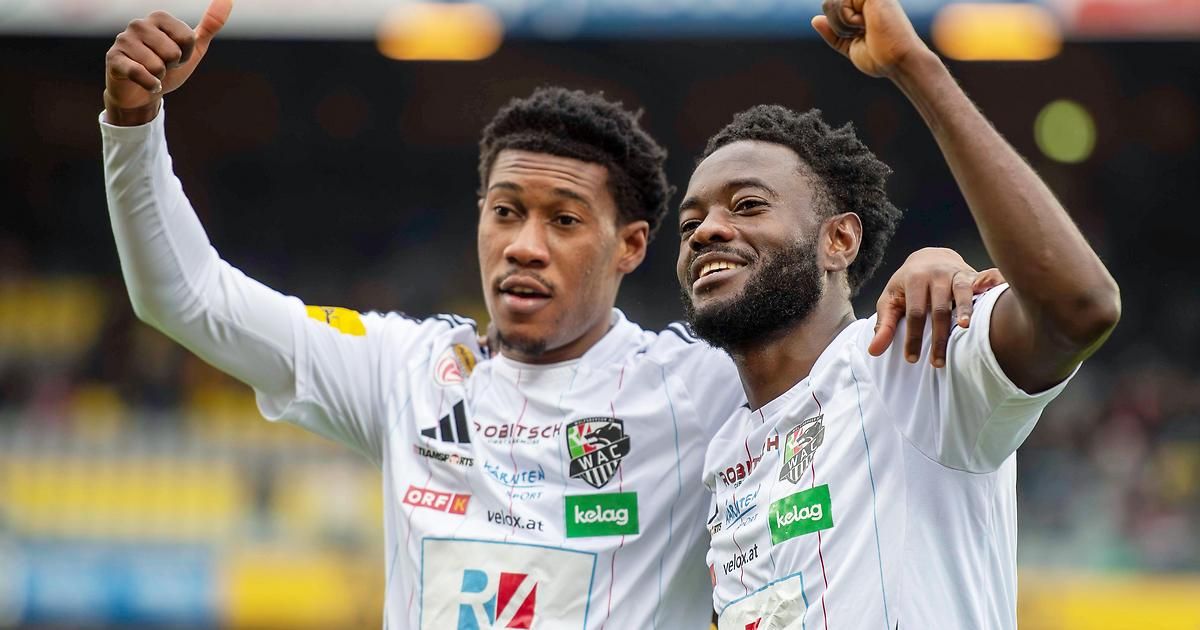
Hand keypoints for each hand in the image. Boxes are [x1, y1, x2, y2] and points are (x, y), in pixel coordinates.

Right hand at [103, 0, 232, 125]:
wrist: (144, 92)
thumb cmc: (169, 67)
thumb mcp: (194, 47)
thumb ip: (211, 24)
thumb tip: (228, 0)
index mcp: (159, 17)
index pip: (188, 38)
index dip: (186, 54)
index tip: (176, 57)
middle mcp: (138, 24)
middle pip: (173, 52)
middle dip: (172, 66)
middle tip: (162, 66)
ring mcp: (123, 40)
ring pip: (157, 65)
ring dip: (159, 76)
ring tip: (151, 72)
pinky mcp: (114, 59)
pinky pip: (140, 74)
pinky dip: (150, 85)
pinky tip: (146, 83)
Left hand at [811, 0, 932, 78]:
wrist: (897, 60)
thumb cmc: (880, 57)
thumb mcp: (850, 46)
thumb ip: (833, 33)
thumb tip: (814, 19)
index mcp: (863, 7)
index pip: (832, 7)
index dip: (836, 26)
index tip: (860, 36)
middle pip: (828, 4)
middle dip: (837, 26)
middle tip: (861, 33)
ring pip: (830, 4)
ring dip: (842, 25)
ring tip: (865, 29)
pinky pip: (840, 4)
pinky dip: (847, 21)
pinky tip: (867, 24)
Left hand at [869, 247, 1004, 366]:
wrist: (929, 256)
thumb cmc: (907, 285)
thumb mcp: (890, 301)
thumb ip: (884, 326)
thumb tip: (873, 351)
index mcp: (915, 280)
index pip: (915, 313)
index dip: (914, 337)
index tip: (912, 359)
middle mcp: (936, 275)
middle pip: (938, 309)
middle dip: (938, 337)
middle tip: (937, 362)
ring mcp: (956, 273)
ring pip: (962, 293)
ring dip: (964, 311)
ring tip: (964, 329)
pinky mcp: (973, 274)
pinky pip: (985, 278)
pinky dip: (992, 283)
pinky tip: (999, 292)